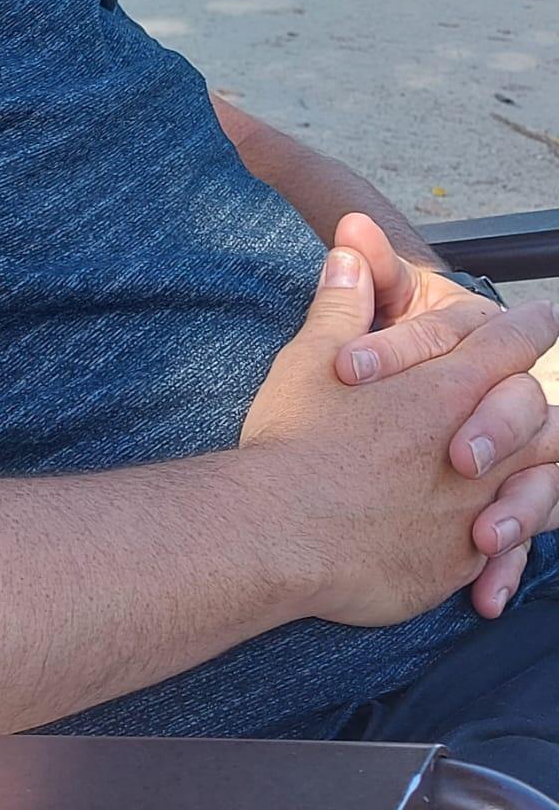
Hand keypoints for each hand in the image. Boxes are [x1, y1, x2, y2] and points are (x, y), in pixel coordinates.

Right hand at [329, 213, 558, 612]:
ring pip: (539, 486)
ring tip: (523, 474)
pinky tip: (486, 544)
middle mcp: (475, 449)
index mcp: (443, 388)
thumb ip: (343, 303)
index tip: (545, 317)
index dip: (529, 326)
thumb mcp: (310, 357)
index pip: (508, 344)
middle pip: (538, 416)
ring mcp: (472, 509)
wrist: (278, 534)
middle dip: (536, 403)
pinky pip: (507, 552)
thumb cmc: (294, 440)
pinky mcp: (457, 561)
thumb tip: (351, 248)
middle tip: (532, 394)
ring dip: (535, 475)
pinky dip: (506, 547)